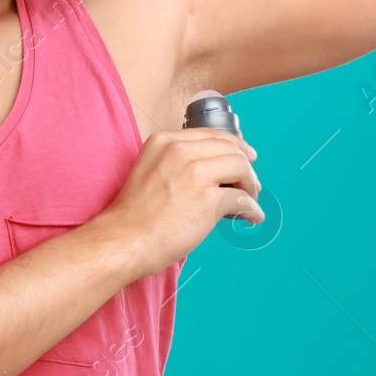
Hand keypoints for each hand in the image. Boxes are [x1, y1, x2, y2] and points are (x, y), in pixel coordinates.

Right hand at [98, 127, 261, 279]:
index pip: (211, 135)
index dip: (234, 146)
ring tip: (249, 201)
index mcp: (164, 141)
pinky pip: (242, 199)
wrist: (123, 239)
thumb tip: (211, 171)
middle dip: (245, 167)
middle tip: (251, 184)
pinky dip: (252, 209)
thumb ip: (175, 163)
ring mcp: (195, 173)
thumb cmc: (133, 215)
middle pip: (230, 148)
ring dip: (250, 186)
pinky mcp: (207, 199)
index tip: (245, 156)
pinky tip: (251, 217)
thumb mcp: (149, 170)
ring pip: (240, 168)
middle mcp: (180, 151)